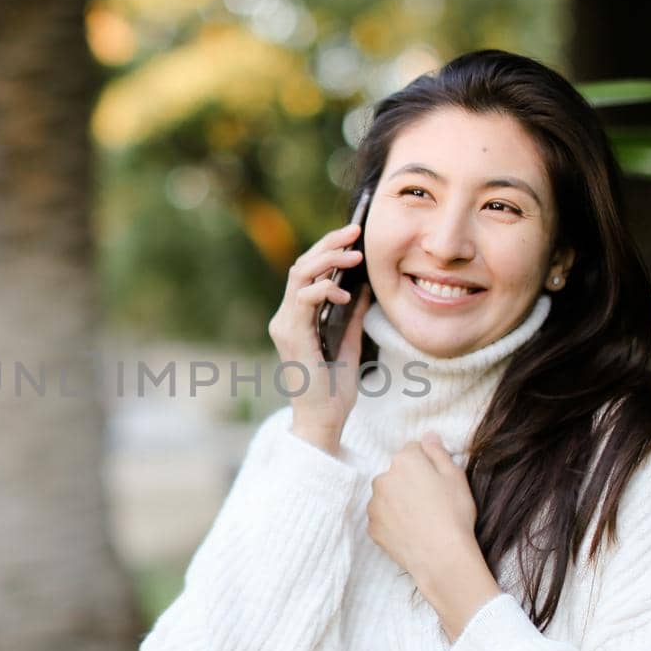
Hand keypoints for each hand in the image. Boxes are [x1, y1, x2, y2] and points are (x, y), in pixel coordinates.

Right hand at [268, 221, 372, 451]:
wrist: (324, 420)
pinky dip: (324, 289)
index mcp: (298, 318)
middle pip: (302, 266)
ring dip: (327, 260)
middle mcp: (286, 318)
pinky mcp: (291, 336)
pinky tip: (343, 291)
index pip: (308, 273)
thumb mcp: (349, 342)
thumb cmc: (335, 389)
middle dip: (329, 244)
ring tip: (354, 254)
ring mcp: (285, 326)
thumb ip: (352, 314)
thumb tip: (365, 284)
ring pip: (300, 276)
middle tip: (355, 231)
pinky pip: (304, 300)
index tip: (354, 237)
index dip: (329, 250)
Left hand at [368, 432, 499, 638]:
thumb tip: (428, 435)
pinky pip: (382, 518)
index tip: (437, 481)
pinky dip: (393, 522)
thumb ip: (438, 451)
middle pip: (396, 473)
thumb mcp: (455, 476)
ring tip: (421, 519)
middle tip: (431, 502)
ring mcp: (374, 504)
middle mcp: (383, 478)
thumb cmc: (453, 514)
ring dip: (399, 502)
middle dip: (409, 482)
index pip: (413, 450)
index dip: (427, 464)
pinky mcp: (372, 527)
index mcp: (405, 460)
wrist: (441, 557)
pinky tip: (411, 532)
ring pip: (387, 495)